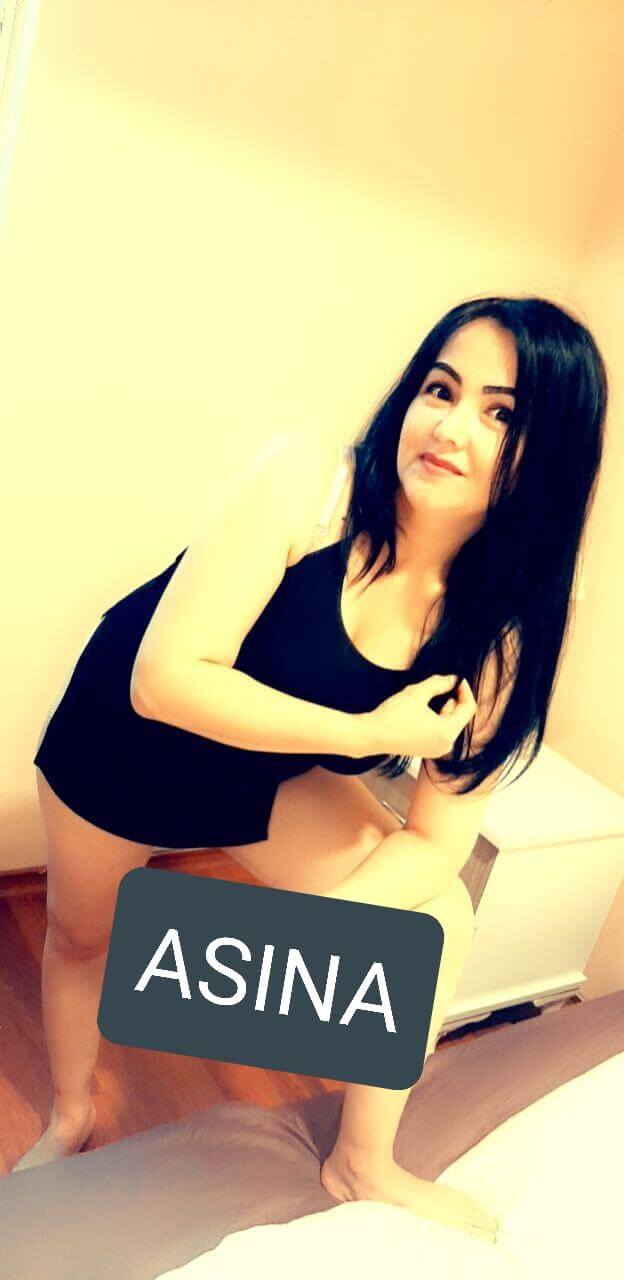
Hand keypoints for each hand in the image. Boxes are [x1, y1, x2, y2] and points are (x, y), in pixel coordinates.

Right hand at [359, 673, 476, 758]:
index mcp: (447, 732)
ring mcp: (437, 750)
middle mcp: (446, 745)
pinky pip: (440, 731)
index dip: (465, 690)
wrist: (371, 735)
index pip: (468, 708)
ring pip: (450, 724)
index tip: (457, 678)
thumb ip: (439, 683)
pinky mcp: (428, 750)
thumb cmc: (392, 715)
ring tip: (430, 695)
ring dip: (445, 707)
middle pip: (460, 717)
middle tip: (445, 682)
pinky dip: (438, 718)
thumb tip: (453, 679)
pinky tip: (425, 709)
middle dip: (455, 698)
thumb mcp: (417, 693)